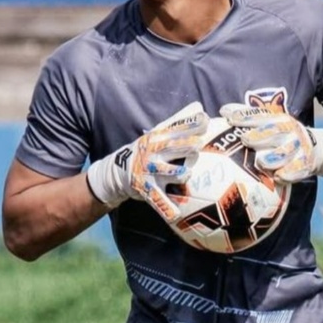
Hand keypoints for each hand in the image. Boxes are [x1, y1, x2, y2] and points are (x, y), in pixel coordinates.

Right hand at [86, 102, 209, 220]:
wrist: (117, 172)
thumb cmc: (146, 150)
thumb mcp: (158, 133)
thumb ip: (179, 121)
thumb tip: (199, 106)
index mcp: (158, 138)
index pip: (177, 129)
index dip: (191, 125)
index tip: (205, 119)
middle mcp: (154, 154)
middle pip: (171, 148)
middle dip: (185, 146)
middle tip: (199, 144)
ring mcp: (150, 172)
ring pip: (168, 173)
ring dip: (178, 173)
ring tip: (187, 173)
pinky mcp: (147, 190)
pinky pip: (159, 200)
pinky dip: (166, 209)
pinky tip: (176, 216)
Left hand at [219, 103, 322, 183]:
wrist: (315, 148)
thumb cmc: (281, 136)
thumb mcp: (270, 123)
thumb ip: (249, 118)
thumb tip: (224, 111)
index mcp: (278, 119)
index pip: (260, 116)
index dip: (245, 116)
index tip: (229, 117)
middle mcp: (289, 131)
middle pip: (275, 131)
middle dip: (260, 134)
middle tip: (245, 139)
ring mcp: (298, 148)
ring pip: (286, 152)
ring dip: (274, 157)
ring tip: (261, 162)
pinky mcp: (305, 164)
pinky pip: (298, 170)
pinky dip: (289, 174)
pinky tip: (279, 177)